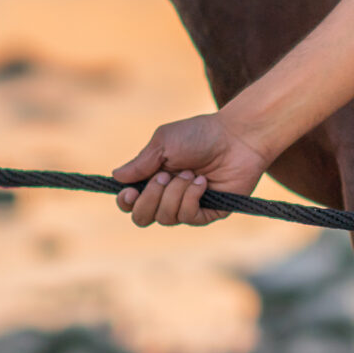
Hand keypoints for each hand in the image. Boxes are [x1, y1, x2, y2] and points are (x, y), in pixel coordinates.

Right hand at [112, 112, 271, 226]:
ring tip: (191, 173)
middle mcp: (168, 196)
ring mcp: (188, 206)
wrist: (237, 137)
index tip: (130, 192)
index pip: (131, 202)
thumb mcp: (164, 142)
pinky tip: (202, 182)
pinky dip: (191, 198)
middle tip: (164, 177)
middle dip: (150, 198)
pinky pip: (188, 217)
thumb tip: (116, 177)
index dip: (126, 202)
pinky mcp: (208, 213)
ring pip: (165, 218)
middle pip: (142, 217)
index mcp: (154, 178)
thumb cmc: (200, 134)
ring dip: (174, 193)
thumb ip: (141, 162)